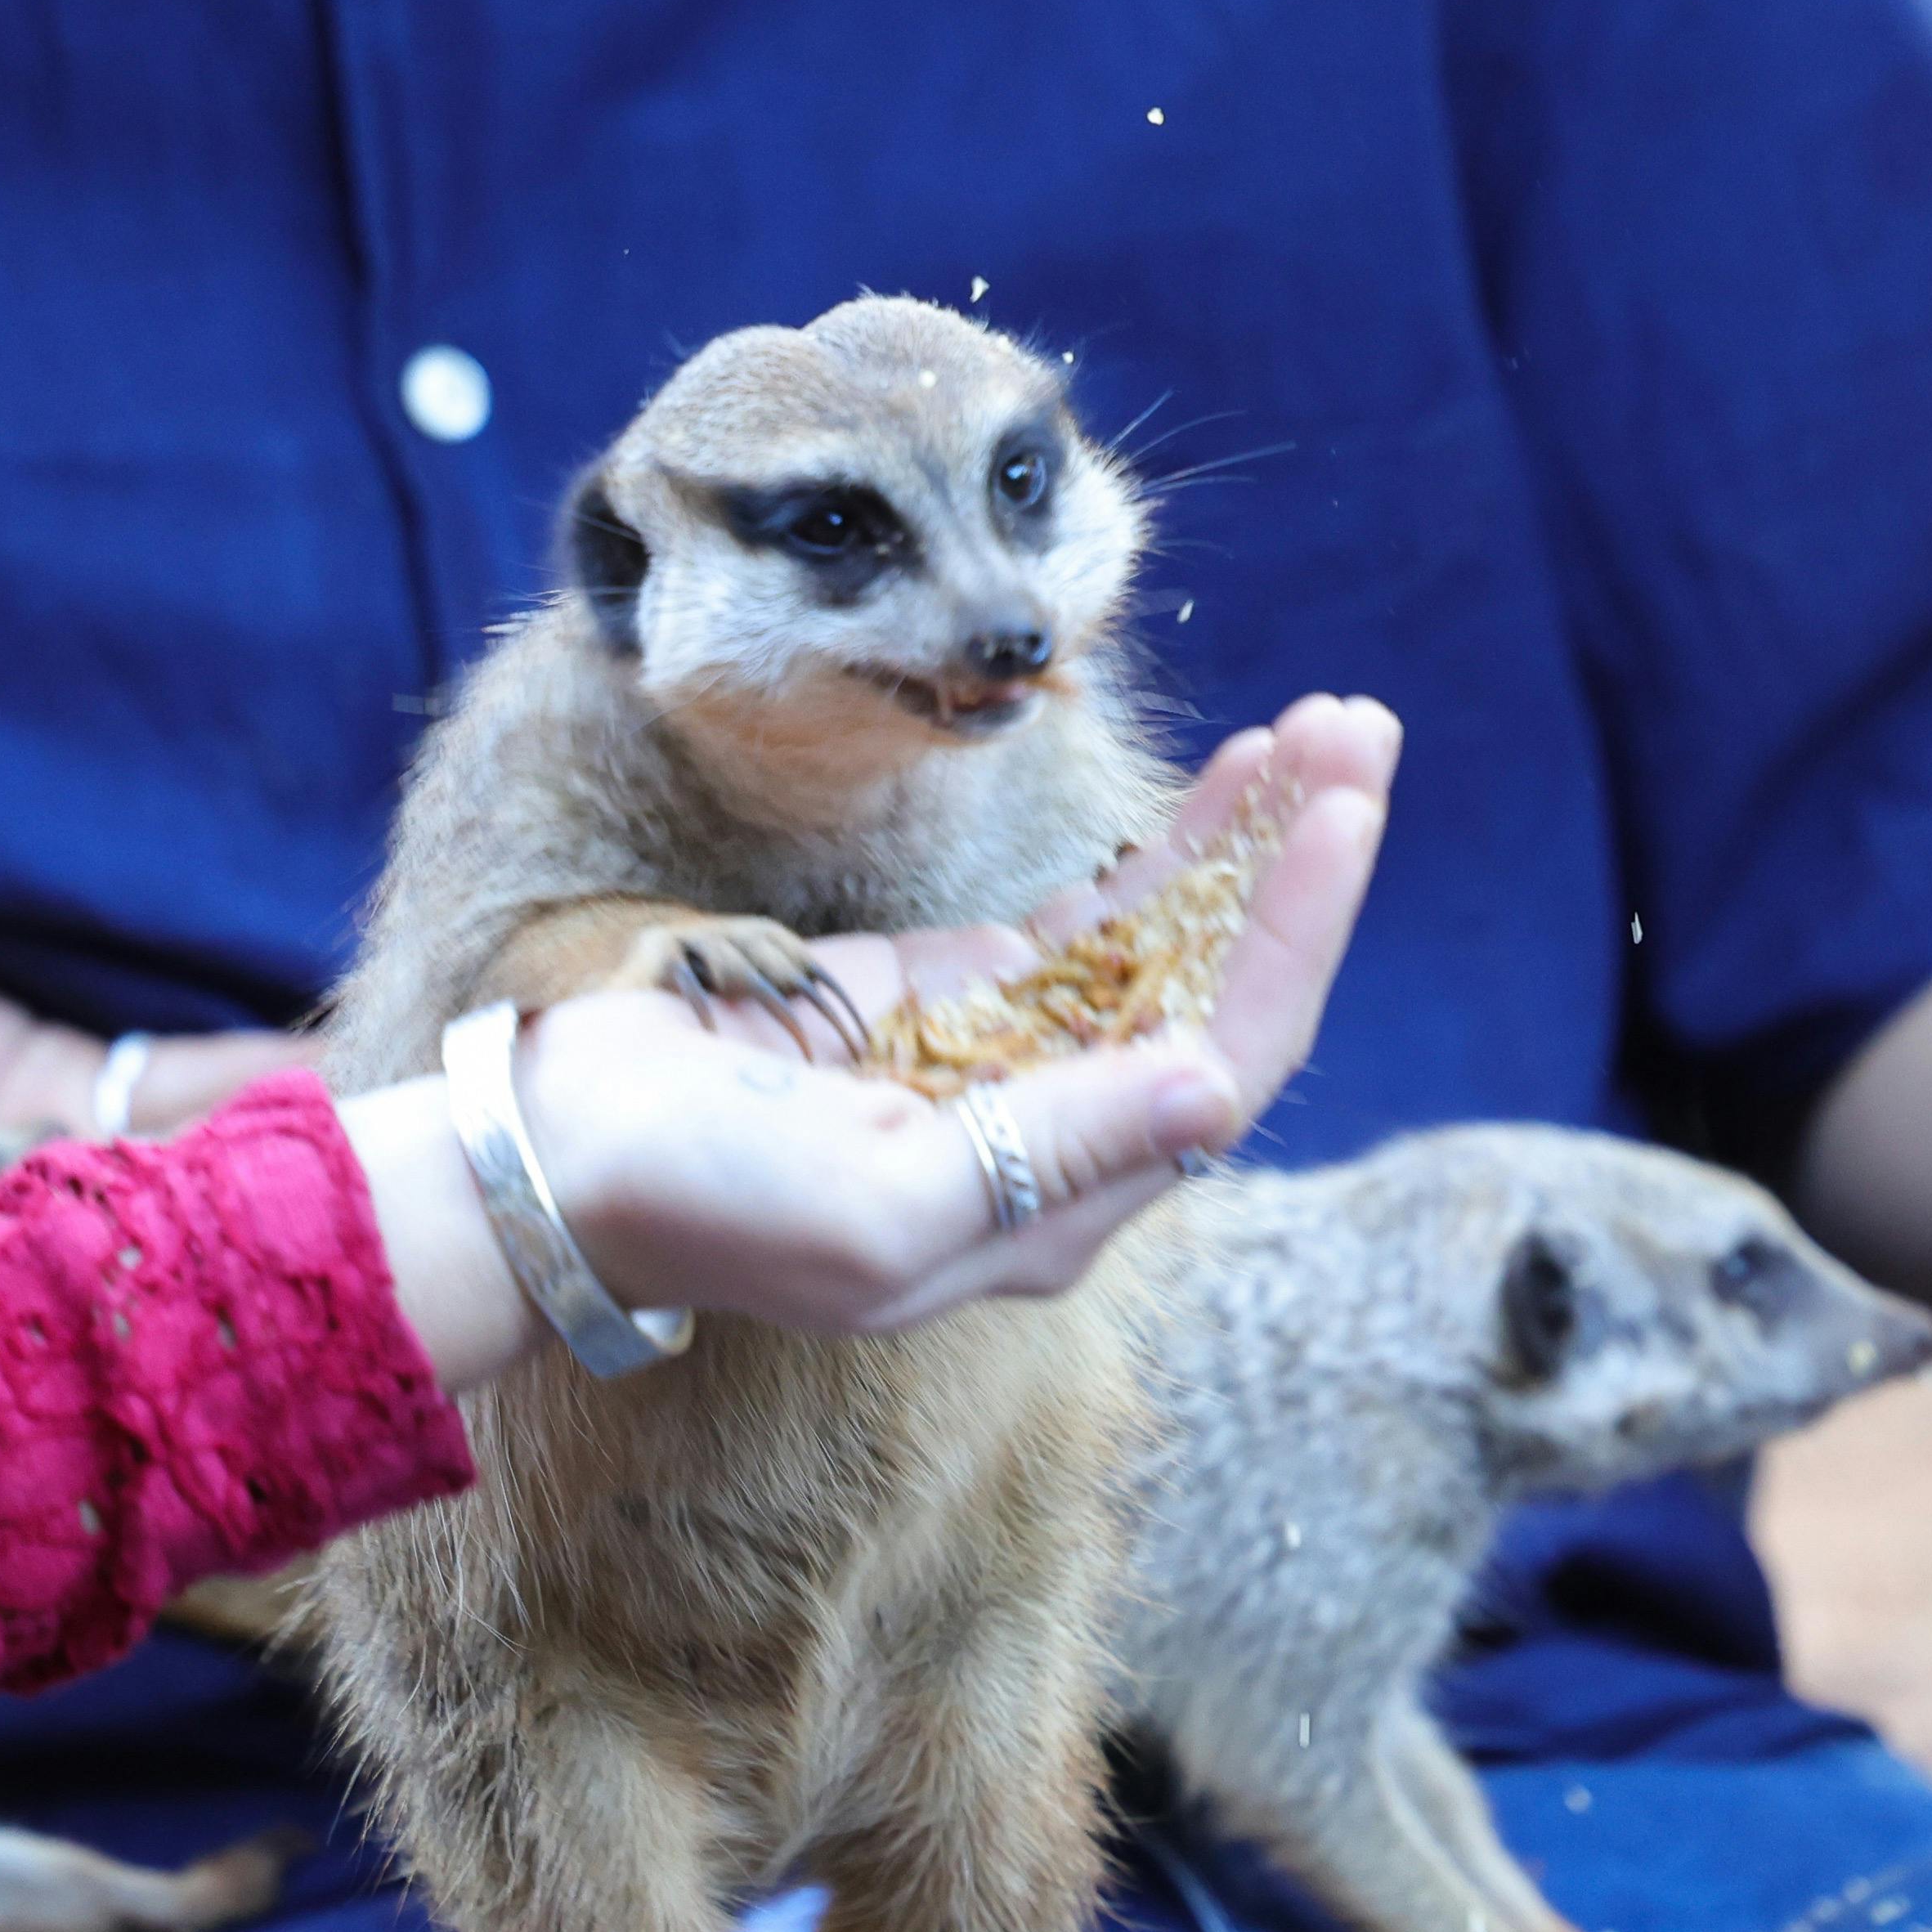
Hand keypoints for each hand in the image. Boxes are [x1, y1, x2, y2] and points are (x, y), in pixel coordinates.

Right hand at [492, 698, 1397, 1345]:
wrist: (571, 1151)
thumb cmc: (712, 1199)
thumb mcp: (884, 1203)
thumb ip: (1054, 1151)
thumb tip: (1216, 1088)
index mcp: (1063, 1206)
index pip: (1227, 1057)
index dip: (1295, 932)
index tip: (1343, 810)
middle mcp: (1067, 1136)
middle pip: (1227, 986)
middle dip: (1302, 861)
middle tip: (1360, 730)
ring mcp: (1018, 1057)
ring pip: (1176, 938)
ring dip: (1254, 837)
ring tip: (1324, 726)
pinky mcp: (961, 992)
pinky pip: (1099, 914)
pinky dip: (1169, 842)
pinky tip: (1232, 777)